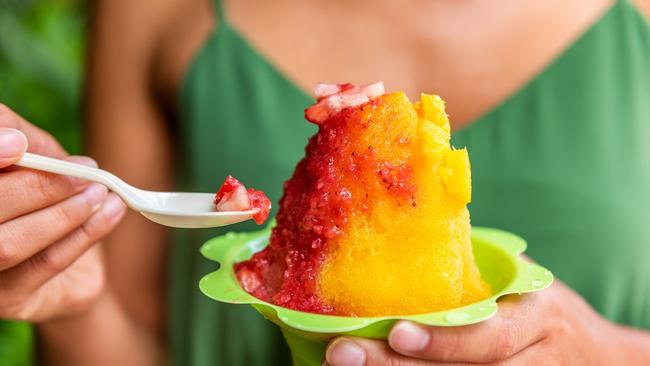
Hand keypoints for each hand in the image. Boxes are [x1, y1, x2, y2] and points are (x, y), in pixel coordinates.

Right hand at [0, 104, 125, 321]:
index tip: (18, 143)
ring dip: (63, 214)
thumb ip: (30, 148)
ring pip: (10, 244)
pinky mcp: (6, 299)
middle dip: (38, 186)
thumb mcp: (43, 165)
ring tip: (101, 193)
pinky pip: (45, 264)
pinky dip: (83, 235)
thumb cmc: (50, 203)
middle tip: (86, 172)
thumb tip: (17, 138)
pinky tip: (111, 212)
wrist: (72, 273)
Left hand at [324, 281, 640, 364]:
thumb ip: (477, 269)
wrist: (597, 358)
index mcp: (536, 317)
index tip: (395, 331)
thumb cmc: (541, 307)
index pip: (489, 337)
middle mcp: (532, 362)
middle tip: (341, 355)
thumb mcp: (522, 280)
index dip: (443, 340)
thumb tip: (406, 231)